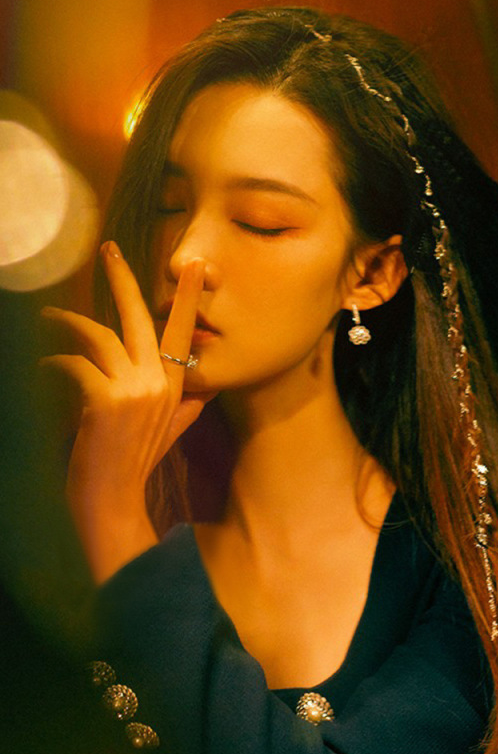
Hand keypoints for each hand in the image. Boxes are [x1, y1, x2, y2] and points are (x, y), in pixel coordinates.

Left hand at [40, 241, 211, 581]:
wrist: (113, 503)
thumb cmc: (134, 468)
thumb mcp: (167, 434)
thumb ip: (185, 409)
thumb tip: (203, 394)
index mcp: (175, 387)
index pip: (184, 333)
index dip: (188, 298)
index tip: (194, 266)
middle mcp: (159, 383)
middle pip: (140, 318)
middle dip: (123, 280)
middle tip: (108, 250)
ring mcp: (134, 391)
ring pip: (100, 336)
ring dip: (69, 323)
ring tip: (48, 316)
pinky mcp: (104, 401)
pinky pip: (72, 364)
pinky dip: (52, 362)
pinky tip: (40, 367)